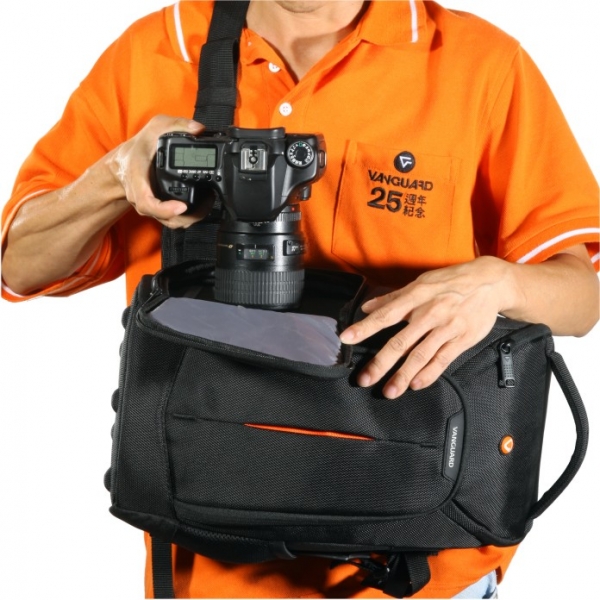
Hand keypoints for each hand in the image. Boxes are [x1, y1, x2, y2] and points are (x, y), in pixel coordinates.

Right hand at [107, 114, 207, 227]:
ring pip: (171, 222)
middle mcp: (143, 198)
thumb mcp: (155, 128)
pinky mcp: (159, 211)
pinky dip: (189, 217)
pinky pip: (174, 220)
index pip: (146, 202)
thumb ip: (177, 124)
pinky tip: (202, 206)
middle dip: (188, 217)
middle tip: (207, 202)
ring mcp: (151, 207)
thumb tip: (198, 129)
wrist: (123, 164)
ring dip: (192, 218)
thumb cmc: (139, 148)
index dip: (164, 209)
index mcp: (138, 180)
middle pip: (164, 218)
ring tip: (208, 202)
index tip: (182, 207)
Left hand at [339, 257, 518, 398]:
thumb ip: (392, 298)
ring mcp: (446, 327)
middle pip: (400, 342)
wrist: (490, 282)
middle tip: (365, 379)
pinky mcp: (462, 339)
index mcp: (415, 296)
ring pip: (420, 355)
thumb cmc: (451, 281)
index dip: (365, 327)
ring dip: (403, 376)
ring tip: (389, 391)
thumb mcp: (421, 283)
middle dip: (380, 363)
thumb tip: (367, 307)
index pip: (385, 314)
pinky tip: (416, 385)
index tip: (347, 338)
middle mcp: (429, 313)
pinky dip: (429, 374)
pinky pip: (443, 359)